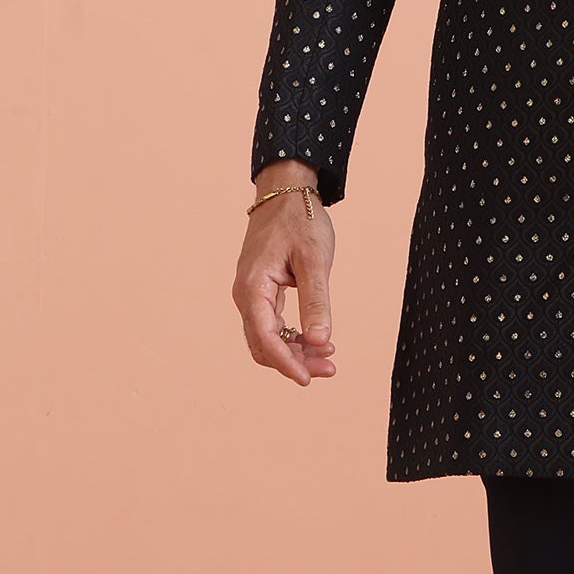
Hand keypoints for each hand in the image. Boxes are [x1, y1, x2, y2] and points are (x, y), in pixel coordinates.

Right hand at [232, 171, 337, 386]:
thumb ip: (316, 301)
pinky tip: (316, 339)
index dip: (286, 362)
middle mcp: (245, 294)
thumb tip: (319, 341)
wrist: (286, 193)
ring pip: (267, 337)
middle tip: (329, 369)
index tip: (308, 379)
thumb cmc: (300, 221)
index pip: (265, 337)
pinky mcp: (260, 291)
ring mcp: (250, 294)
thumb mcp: (314, 260)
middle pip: (263, 344)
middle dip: (294, 361)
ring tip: (328, 358)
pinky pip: (271, 324)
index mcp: (252, 287)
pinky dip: (292, 336)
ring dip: (294, 351)